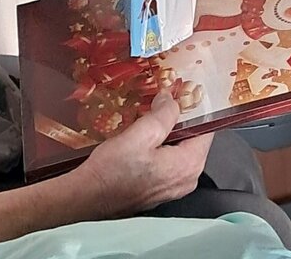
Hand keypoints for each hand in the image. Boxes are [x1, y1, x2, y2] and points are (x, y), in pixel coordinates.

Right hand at [72, 92, 209, 215]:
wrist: (84, 199)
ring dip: (168, 131)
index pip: (207, 128)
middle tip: (164, 99)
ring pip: (180, 149)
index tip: (184, 90)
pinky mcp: (158, 190)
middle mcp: (186, 180)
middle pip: (194, 138)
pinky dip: (160, 146)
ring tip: (152, 113)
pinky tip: (145, 135)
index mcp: (188, 165)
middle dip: (180, 118)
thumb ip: (164, 113)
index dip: (196, 108)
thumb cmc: (111, 170)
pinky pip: (168, 160)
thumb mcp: (140, 133)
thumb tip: (172, 99)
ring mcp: (173, 188)